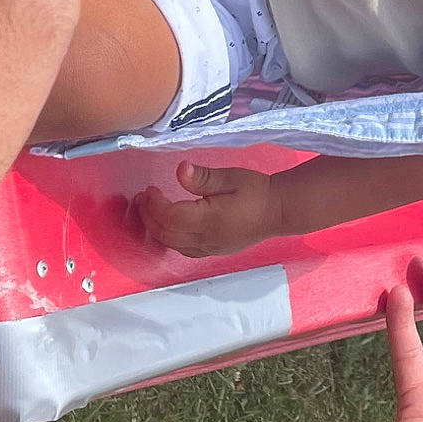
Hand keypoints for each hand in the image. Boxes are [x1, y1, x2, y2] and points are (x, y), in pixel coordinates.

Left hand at [141, 161, 282, 257]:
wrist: (279, 211)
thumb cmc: (257, 191)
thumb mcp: (230, 177)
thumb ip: (203, 177)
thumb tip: (180, 170)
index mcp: (210, 220)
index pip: (171, 217)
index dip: (155, 204)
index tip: (151, 188)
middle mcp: (207, 239)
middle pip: (166, 233)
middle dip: (149, 216)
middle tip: (143, 197)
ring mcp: (210, 248)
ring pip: (172, 244)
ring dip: (156, 228)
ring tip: (150, 209)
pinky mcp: (213, 251)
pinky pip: (183, 250)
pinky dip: (169, 238)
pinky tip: (167, 225)